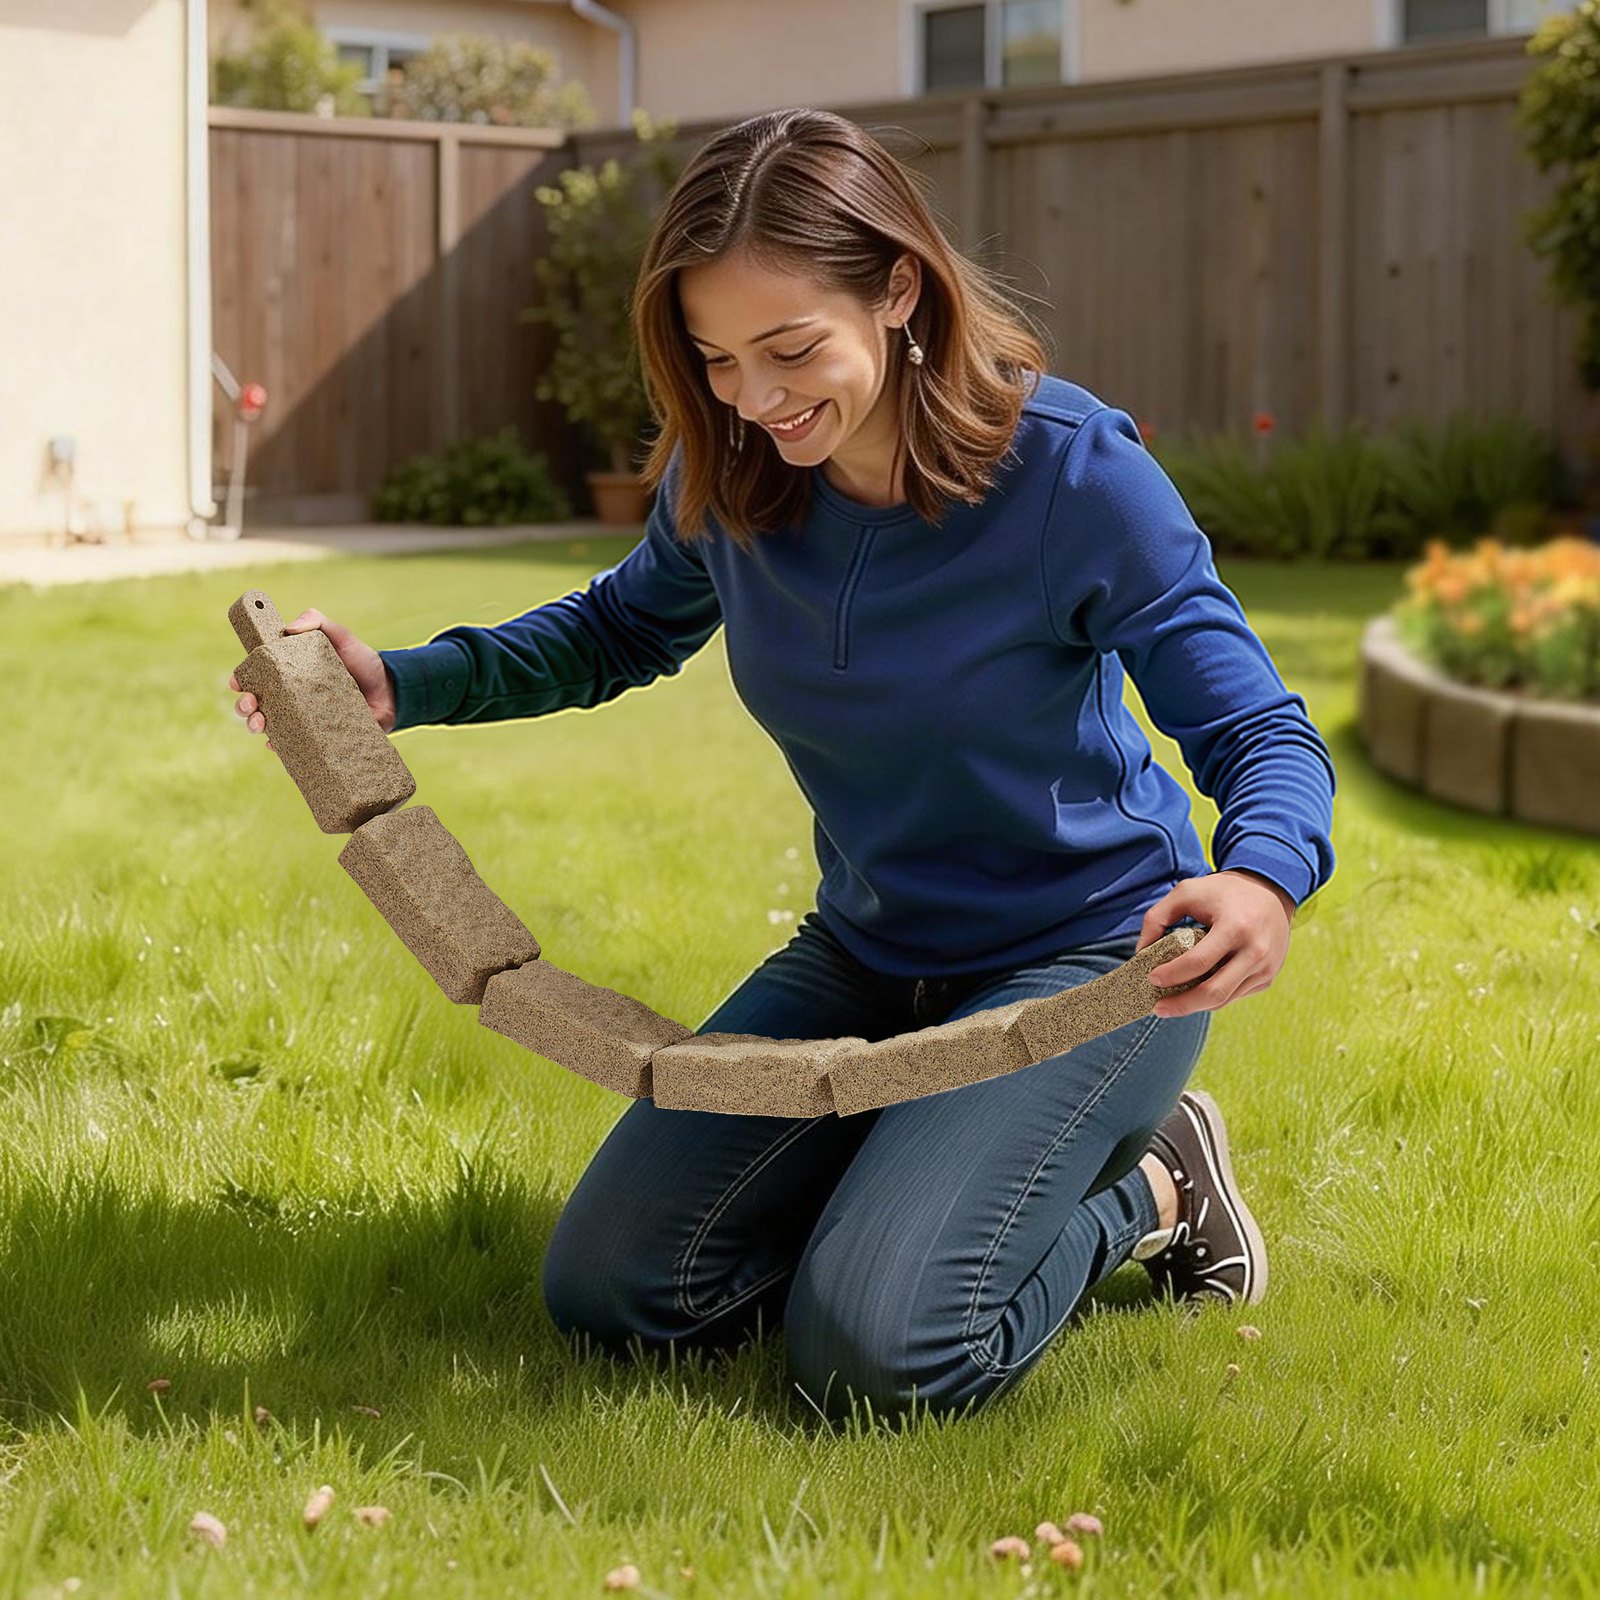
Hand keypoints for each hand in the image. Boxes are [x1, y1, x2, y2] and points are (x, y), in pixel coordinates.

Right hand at [231, 608, 397, 749]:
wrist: (393, 691)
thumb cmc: (364, 662)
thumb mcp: (341, 636)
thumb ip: (317, 622)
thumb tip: (287, 629)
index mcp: (291, 675)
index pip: (257, 677)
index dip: (241, 680)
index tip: (238, 682)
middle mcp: (293, 698)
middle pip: (256, 705)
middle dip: (245, 706)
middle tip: (251, 705)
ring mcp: (305, 720)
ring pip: (270, 727)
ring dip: (257, 727)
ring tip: (261, 724)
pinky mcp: (320, 739)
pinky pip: (294, 747)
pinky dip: (281, 747)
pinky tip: (276, 744)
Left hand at [1136, 869, 1295, 1018]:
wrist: (1271, 890)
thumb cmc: (1223, 892)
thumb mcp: (1186, 892)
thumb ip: (1157, 917)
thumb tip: (1141, 951)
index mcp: (1235, 927)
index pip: (1198, 962)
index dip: (1172, 974)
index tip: (1152, 978)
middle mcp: (1255, 951)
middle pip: (1214, 992)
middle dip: (1181, 1005)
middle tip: (1157, 1008)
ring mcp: (1265, 967)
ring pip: (1224, 999)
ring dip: (1195, 1006)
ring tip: (1170, 1004)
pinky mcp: (1268, 976)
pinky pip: (1235, 995)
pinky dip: (1212, 998)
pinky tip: (1194, 994)